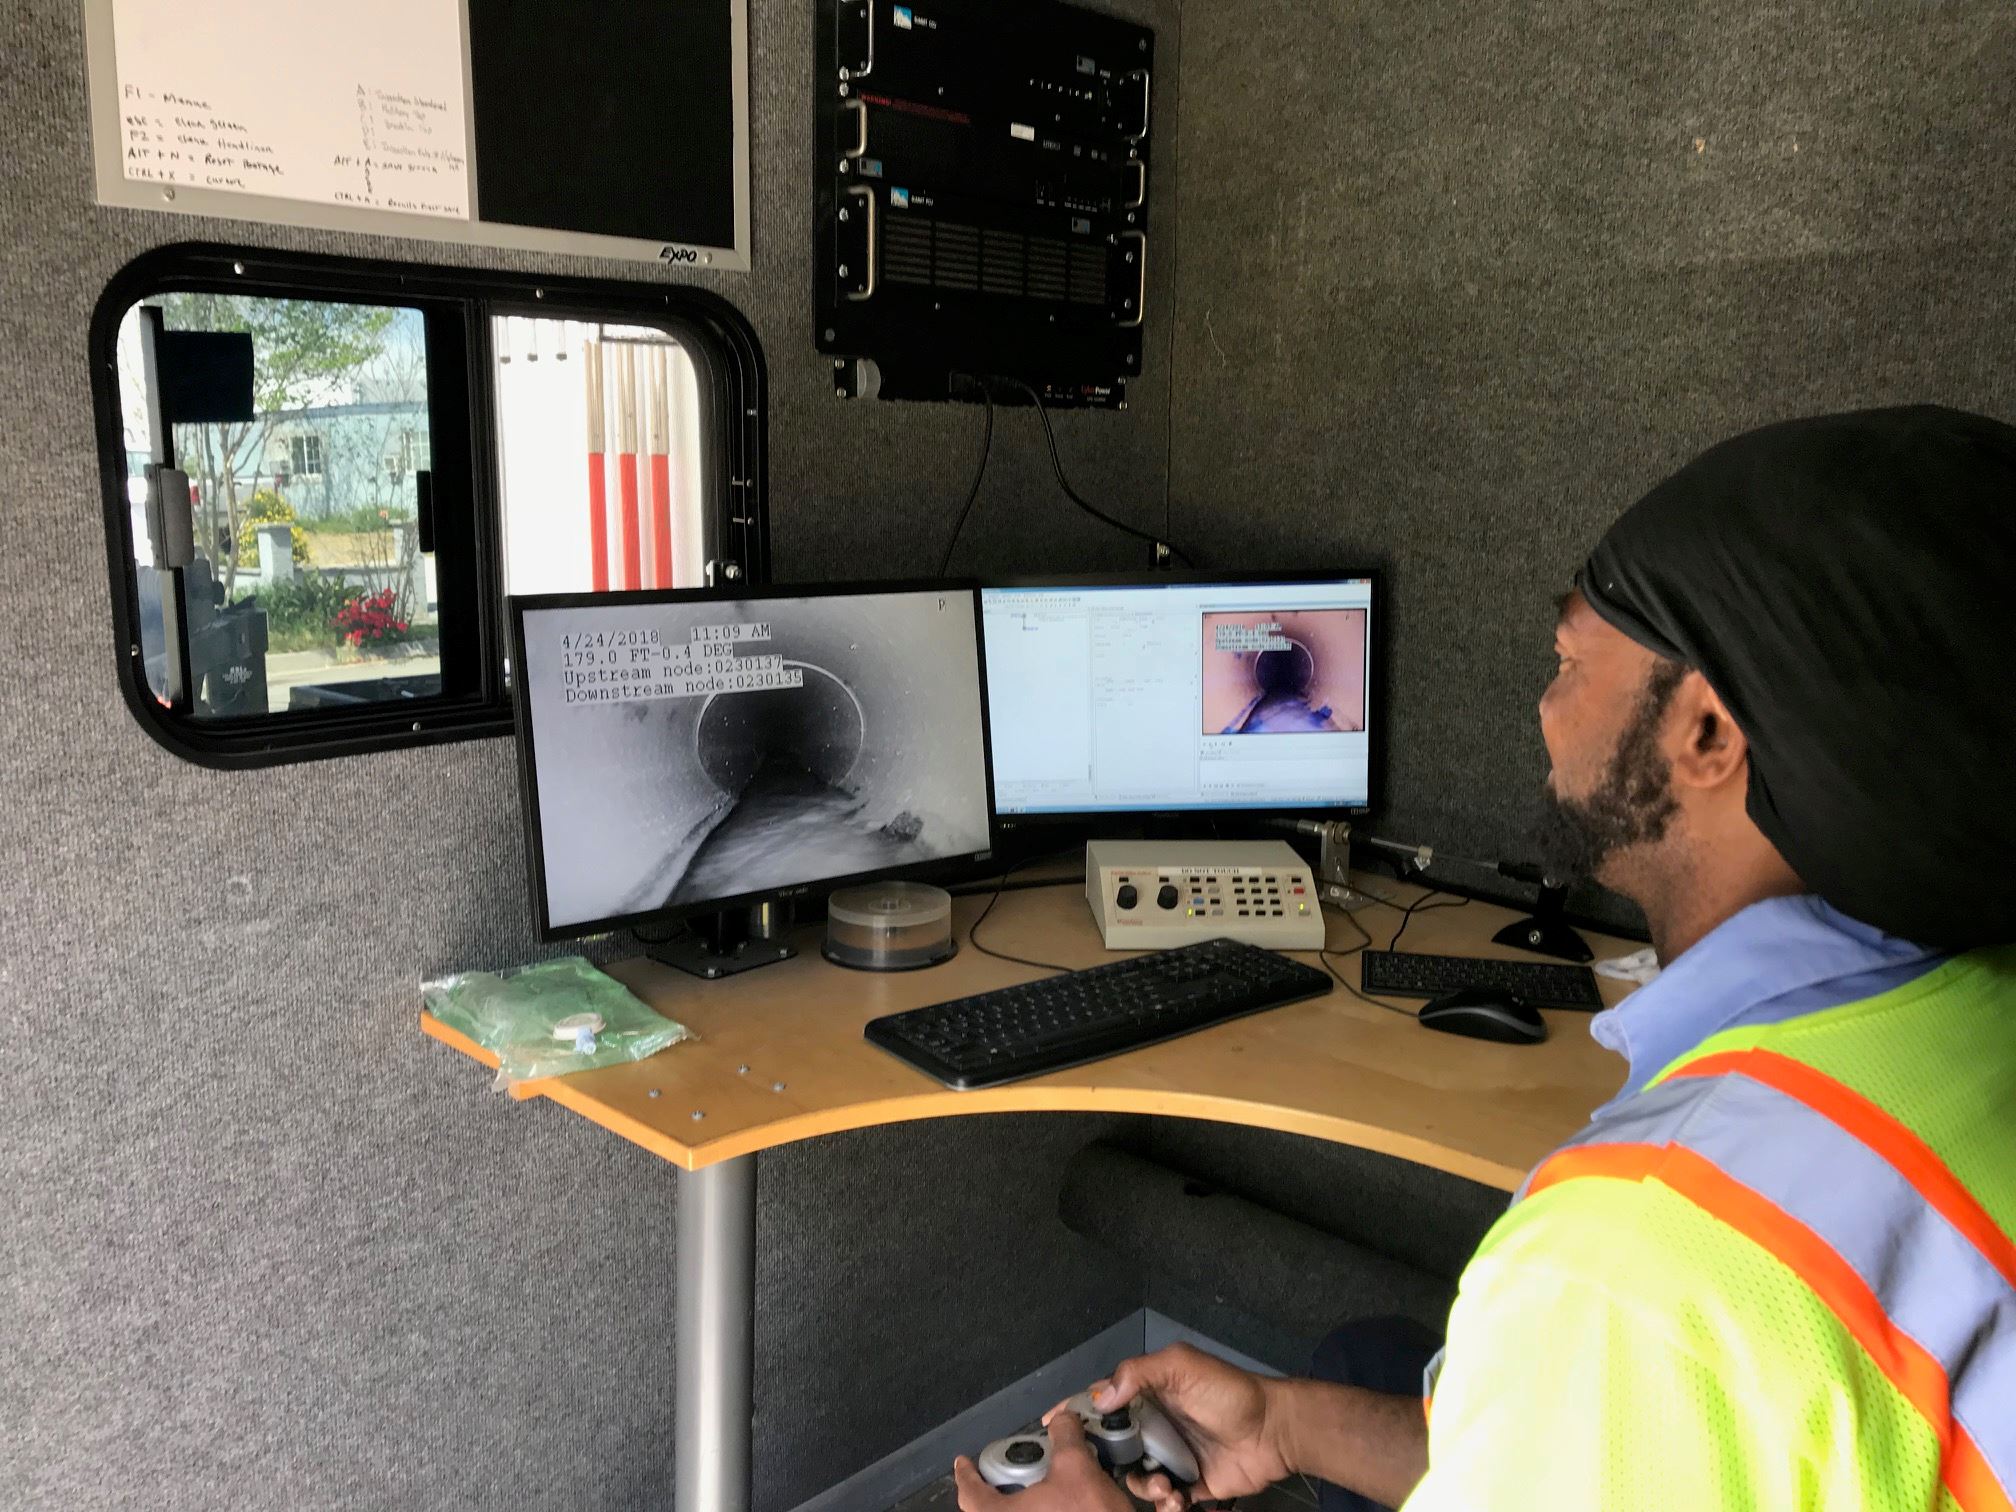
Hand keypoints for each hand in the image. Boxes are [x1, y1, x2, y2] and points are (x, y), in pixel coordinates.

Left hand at [953, 1411, 1129, 1511]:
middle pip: (989, 1509)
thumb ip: (1065, 1436)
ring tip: (1044, 1485)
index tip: (963, 1461)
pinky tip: (1061, 1505)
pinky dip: (1040, 1511)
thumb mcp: (1077, 1466)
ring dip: (1023, 1502)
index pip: (969, 1494)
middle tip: (1015, 1469)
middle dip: (999, 1487)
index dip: (966, 1474)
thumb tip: (1063, 1418)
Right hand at [1090, 1343, 1290, 1510]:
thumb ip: (1138, 1374)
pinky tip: (1177, 1499)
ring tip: (1165, 1486)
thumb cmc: (1226, 1393)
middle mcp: (1152, 1427)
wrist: (1273, 1431)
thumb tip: (1099, 1399)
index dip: (1075, 1413)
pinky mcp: (1187, 1486)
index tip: (1050, 1427)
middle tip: (1109, 1471)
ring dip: (1142, 1486)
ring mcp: (1169, 1458)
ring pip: (1134, 1479)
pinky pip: (1162, 1500)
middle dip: (1106, 1462)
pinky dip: (1164, 1504)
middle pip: (1111, 1448)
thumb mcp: (1182, 1367)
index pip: (1101, 1402)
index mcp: (1146, 1394)